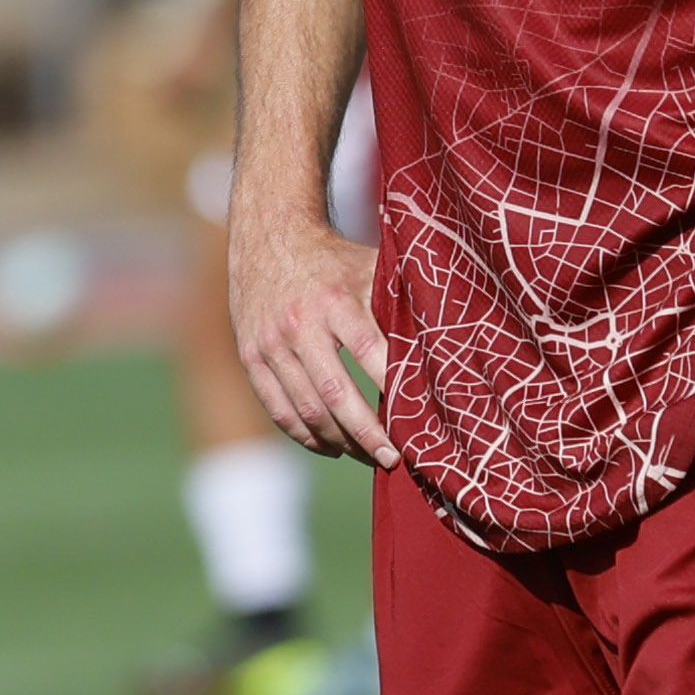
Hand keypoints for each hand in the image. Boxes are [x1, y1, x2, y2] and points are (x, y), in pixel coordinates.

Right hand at [230, 211, 394, 467]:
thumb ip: (398, 303)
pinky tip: (331, 448)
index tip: (418, 421)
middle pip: (336, 394)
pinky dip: (306, 436)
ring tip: (369, 457)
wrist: (270, 235)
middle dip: (368, 433)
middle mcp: (300, 324)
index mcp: (336, 299)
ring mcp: (271, 343)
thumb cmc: (334, 258)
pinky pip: (279, 409)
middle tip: (395, 459)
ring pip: (307, 409)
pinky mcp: (251, 357)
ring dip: (340, 442)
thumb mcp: (369, 267)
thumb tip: (443, 343)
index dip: (394, 390)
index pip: (370, 353)